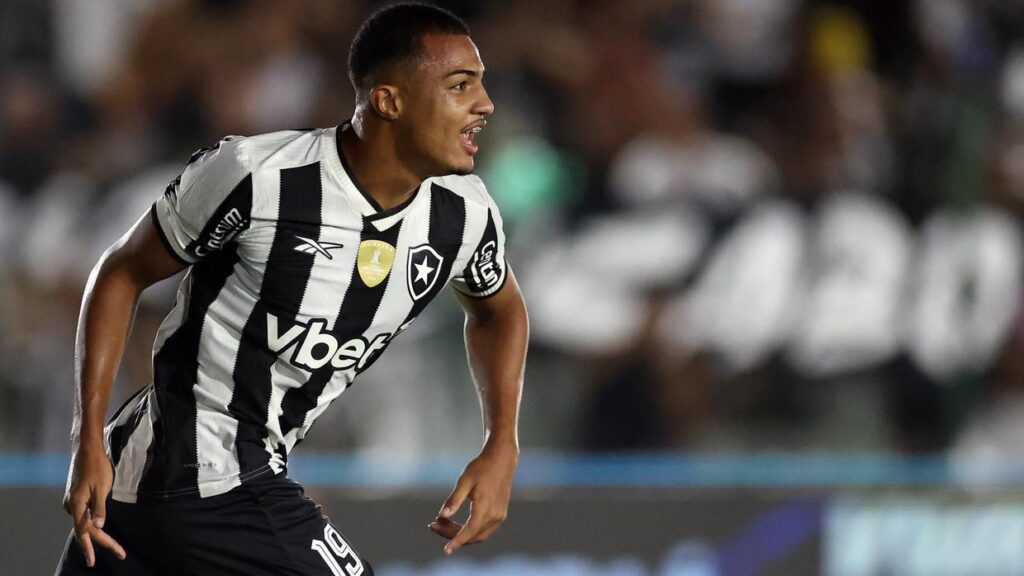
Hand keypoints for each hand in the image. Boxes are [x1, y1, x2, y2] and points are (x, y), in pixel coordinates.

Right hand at [63, 442, 125, 566]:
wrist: (86, 449)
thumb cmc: (97, 466)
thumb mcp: (102, 487)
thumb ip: (99, 508)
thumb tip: (99, 526)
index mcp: (76, 505)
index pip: (85, 531)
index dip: (93, 547)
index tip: (93, 562)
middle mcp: (70, 506)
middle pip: (85, 530)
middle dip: (101, 543)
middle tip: (119, 553)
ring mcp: (71, 502)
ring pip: (84, 523)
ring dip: (96, 535)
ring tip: (112, 546)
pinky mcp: (75, 498)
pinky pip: (83, 516)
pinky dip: (92, 525)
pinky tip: (99, 530)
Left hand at [428, 441, 517, 553]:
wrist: (501, 459)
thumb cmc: (481, 467)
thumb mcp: (464, 481)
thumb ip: (454, 500)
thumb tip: (442, 515)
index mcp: (485, 507)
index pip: (469, 531)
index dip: (456, 542)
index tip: (446, 551)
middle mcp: (495, 515)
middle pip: (472, 535)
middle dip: (451, 534)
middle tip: (433, 525)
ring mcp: (499, 516)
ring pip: (478, 534)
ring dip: (459, 533)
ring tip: (442, 521)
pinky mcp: (500, 514)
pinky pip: (483, 529)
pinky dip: (469, 529)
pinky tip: (455, 521)